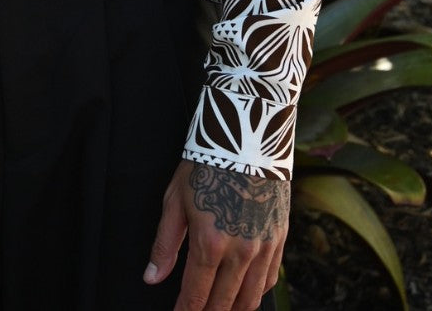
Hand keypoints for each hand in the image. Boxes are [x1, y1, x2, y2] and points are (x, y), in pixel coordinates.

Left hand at [144, 160, 288, 310]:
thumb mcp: (175, 200)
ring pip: (250, 299)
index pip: (196, 295)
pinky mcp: (280, 239)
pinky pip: (269, 280)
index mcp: (210, 243)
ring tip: (220, 310)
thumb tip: (152, 276)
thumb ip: (165, 244)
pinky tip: (245, 294)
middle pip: (223, 303)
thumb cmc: (206, 164)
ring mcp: (264, 247)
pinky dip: (256, 294)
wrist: (245, 138)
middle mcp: (240, 252)